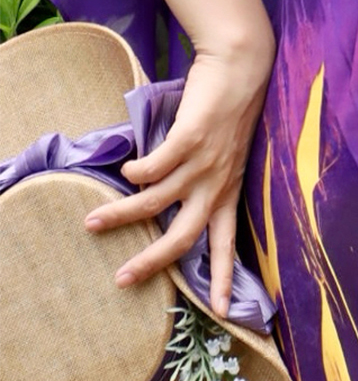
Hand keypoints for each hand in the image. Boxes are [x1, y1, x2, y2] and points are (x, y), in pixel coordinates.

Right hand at [81, 39, 275, 316]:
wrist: (242, 66)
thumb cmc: (231, 109)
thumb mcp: (227, 155)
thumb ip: (206, 178)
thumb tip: (166, 194)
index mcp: (229, 192)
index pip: (227, 245)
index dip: (225, 280)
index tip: (223, 314)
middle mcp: (217, 183)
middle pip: (184, 235)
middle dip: (153, 261)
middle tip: (122, 279)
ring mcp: (204, 161)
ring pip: (157, 200)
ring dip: (121, 214)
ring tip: (92, 222)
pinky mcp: (191, 136)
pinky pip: (157, 163)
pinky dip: (136, 172)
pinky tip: (124, 171)